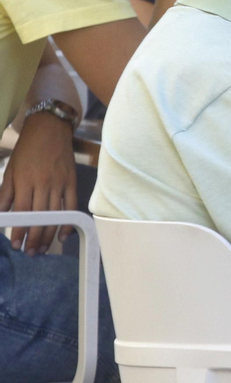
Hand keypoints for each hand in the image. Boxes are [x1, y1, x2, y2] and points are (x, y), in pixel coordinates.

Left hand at [0, 112, 76, 252]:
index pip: (22, 212)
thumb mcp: (10, 170)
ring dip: (49, 234)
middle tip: (30, 252)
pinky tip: (63, 235)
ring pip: (56, 215)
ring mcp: (60, 183)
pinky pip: (72, 206)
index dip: (19, 230)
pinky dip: (68, 222)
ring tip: (43, 248)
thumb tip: (0, 214)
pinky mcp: (72, 181)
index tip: (16, 244)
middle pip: (40, 217)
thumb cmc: (27, 150)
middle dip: (34, 237)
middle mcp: (43, 183)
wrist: (50, 129)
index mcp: (25, 181)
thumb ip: (5, 194)